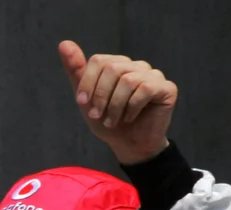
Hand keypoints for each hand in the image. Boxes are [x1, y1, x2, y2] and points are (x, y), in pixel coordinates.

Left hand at [59, 40, 176, 164]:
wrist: (128, 144)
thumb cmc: (107, 121)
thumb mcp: (86, 98)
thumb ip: (76, 71)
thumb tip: (64, 43)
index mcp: (117, 65)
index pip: (99, 60)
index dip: (88, 82)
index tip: (82, 103)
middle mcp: (136, 66)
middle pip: (112, 69)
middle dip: (100, 96)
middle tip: (97, 115)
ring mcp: (153, 75)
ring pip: (128, 80)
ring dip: (115, 106)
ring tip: (113, 121)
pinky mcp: (167, 88)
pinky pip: (145, 89)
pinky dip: (132, 108)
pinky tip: (130, 118)